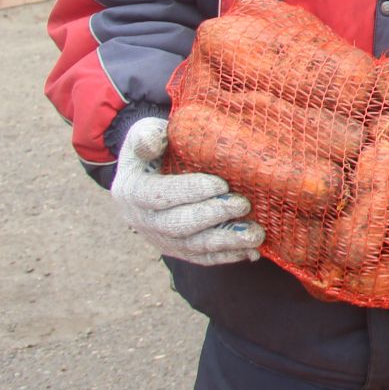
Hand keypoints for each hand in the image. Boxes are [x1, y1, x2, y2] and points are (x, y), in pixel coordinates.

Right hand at [111, 117, 263, 264]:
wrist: (153, 170)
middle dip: (212, 216)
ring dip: (225, 242)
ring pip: (192, 247)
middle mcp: (141, 220)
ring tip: (255, 235)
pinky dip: (227, 256)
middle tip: (242, 204)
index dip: (190, 191)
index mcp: (131, 190)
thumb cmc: (158, 146)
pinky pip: (201, 258)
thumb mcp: (146, 132)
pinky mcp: (177, 249)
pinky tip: (252, 251)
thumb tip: (152, 142)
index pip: (158, 195)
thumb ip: (148, 135)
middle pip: (176, 226)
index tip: (222, 184)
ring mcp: (159, 238)